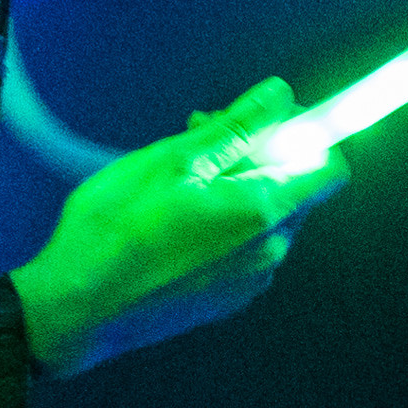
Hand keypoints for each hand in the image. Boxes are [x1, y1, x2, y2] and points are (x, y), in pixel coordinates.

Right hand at [15, 78, 331, 374]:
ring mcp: (249, 281)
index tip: (264, 116)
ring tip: (175, 177)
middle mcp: (270, 252)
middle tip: (197, 132)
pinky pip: (242, 249)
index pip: (330, 167)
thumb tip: (281, 96)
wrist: (76, 311)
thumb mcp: (171, 161)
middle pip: (293, 188)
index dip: (308, 132)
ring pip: (263, 217)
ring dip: (233, 186)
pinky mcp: (224, 300)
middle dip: (257, 151)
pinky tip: (172, 218)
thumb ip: (237, 128)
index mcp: (263, 212)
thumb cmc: (115, 231)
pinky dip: (222, 222)